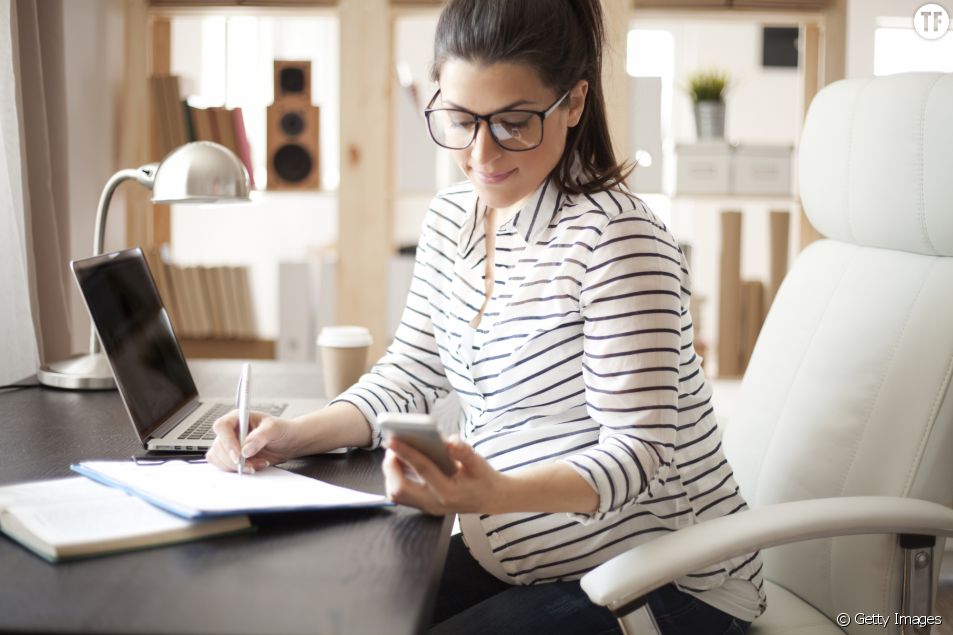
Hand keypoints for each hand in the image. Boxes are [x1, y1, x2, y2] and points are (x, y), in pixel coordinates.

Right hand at [206, 410, 300, 472]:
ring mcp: (229, 445)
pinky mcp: (231, 457)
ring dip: (238, 466)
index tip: (239, 456)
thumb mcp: (274, 429)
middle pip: (219, 446)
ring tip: (258, 464)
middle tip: (252, 465)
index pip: (222, 426)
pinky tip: (254, 466)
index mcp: (238, 418)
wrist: (288, 443)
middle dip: (235, 460)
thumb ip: (260, 437)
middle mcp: (231, 431)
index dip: (228, 442)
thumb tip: (245, 450)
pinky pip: (224, 466)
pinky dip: (238, 470)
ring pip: (220, 458)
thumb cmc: (281, 430)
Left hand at [382, 436, 507, 514]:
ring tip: (394, 453)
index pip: (423, 470)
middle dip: (390, 467)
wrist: (490, 499)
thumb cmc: (483, 479)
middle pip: (400, 489)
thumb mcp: (479, 464)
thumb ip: (464, 452)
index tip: (393, 439)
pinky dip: (395, 478)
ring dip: (391, 473)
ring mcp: (427, 507)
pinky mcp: (423, 505)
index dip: (407, 452)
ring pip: (397, 494)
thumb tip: (450, 441)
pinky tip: (401, 463)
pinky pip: (401, 495)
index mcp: (449, 492)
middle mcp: (435, 503)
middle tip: (391, 447)